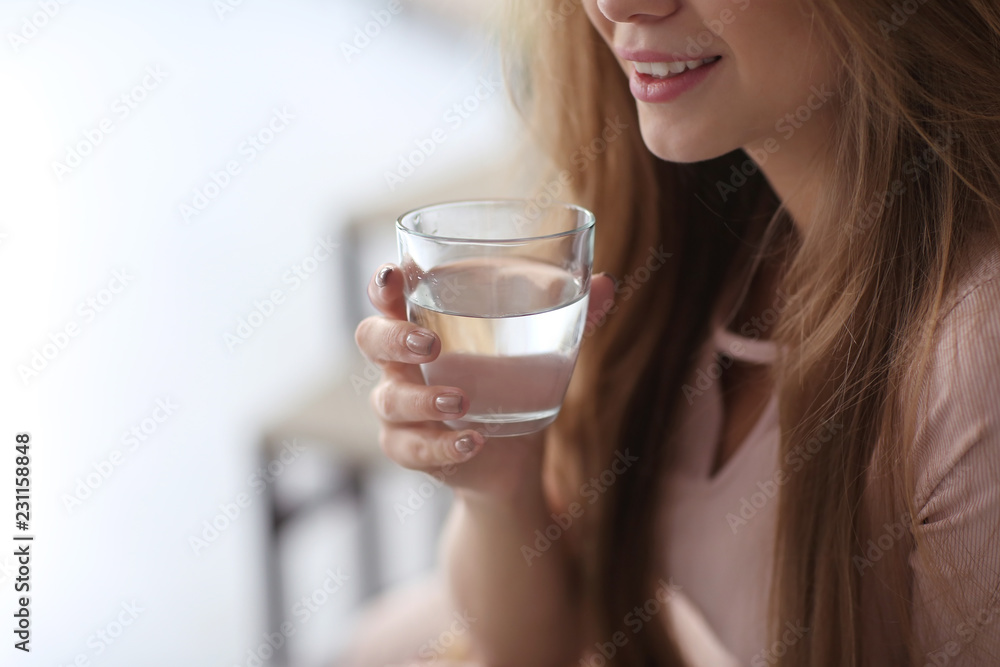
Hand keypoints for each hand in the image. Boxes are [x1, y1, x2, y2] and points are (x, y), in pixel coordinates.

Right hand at [354, 263, 616, 497]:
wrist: (515, 450)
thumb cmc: (517, 377)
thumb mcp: (546, 343)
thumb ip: (573, 311)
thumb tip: (608, 283)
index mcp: (424, 320)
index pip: (389, 294)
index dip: (383, 284)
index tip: (396, 275)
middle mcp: (401, 361)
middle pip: (370, 339)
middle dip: (393, 338)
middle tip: (431, 345)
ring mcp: (400, 407)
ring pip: (388, 399)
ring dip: (422, 399)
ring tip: (462, 400)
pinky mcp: (410, 448)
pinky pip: (411, 448)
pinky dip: (441, 446)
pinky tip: (474, 440)